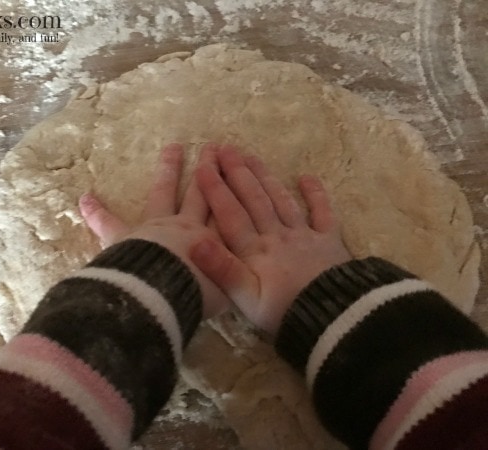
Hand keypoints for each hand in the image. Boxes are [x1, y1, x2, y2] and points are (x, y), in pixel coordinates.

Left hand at [79, 143, 229, 318]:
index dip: (228, 190)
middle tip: (212, 147)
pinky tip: (85, 198)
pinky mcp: (124, 237)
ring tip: (174, 146)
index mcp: (208, 239)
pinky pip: (106, 223)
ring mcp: (154, 227)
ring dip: (169, 170)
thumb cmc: (197, 296)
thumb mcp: (221, 292)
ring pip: (163, 192)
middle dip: (207, 169)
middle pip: (199, 192)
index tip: (234, 168)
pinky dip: (96, 212)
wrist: (166, 297)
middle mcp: (185, 227)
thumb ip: (227, 281)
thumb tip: (242, 289)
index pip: (221, 210)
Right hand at [189, 147, 351, 333]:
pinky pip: (323, 212)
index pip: (231, 214)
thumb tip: (195, 242)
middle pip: (254, 199)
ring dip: (266, 177)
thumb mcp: (245, 299)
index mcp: (255, 250)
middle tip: (225, 149)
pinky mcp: (329, 240)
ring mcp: (304, 235)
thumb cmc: (282, 312)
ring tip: (252, 156)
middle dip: (238, 173)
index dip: (216, 190)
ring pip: (281, 200)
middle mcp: (277, 235)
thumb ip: (222, 269)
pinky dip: (316, 194)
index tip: (203, 167)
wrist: (332, 319)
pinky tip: (307, 177)